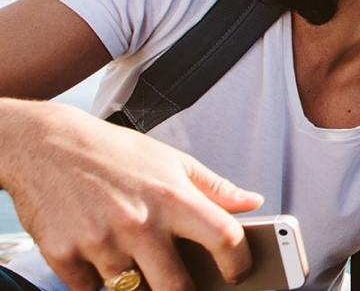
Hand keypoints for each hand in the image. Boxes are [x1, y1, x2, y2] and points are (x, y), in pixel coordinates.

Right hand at [1, 100, 261, 290]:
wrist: (45, 145)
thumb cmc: (112, 152)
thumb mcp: (171, 160)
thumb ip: (215, 187)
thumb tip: (252, 202)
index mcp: (173, 198)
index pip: (224, 239)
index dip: (239, 263)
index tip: (239, 272)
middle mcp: (139, 223)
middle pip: (177, 287)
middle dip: (183, 290)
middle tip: (180, 280)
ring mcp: (100, 242)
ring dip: (135, 281)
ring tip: (129, 252)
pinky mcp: (64, 255)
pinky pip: (90, 289)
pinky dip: (96, 279)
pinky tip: (97, 252)